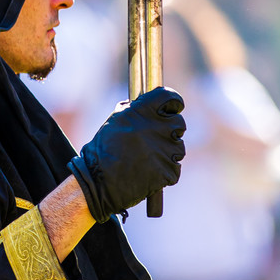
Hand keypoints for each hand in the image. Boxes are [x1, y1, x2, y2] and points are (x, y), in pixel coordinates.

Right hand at [68, 87, 185, 218]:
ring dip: (168, 152)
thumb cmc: (102, 150)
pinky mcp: (168, 171)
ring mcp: (166, 150)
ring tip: (148, 159)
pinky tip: (149, 173)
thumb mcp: (114, 120)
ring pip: (178, 147)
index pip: (171, 98)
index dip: (173, 103)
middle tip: (157, 139)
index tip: (172, 108)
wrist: (99, 181)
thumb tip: (140, 104)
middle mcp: (158, 127)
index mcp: (144, 111)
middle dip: (171, 130)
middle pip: (179, 123)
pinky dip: (165, 172)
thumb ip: (132, 109)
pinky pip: (174, 169)